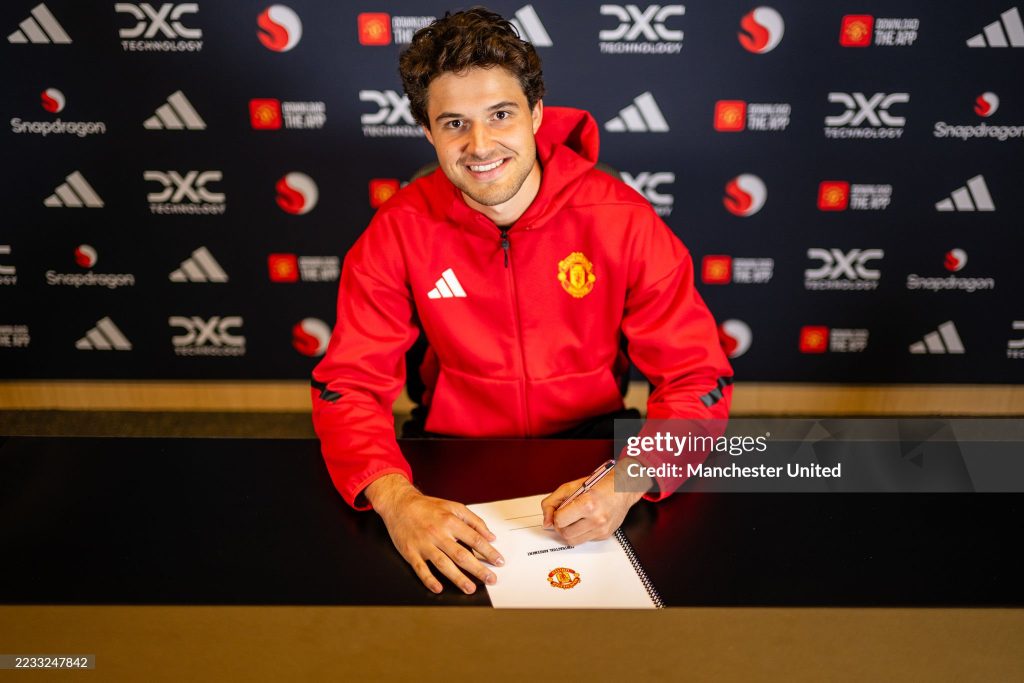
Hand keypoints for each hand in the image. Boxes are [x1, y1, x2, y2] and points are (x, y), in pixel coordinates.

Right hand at [365, 474, 504, 594]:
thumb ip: (474, 520)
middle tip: (491, 579)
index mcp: (450, 521)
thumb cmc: (427, 507)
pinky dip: (429, 580)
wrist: (400, 504)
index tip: (499, 561)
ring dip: (458, 578)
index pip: (475, 539)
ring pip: (443, 564)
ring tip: (470, 588)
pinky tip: (439, 588)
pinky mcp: (410, 552)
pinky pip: (420, 569)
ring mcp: (424, 544)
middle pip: (461, 555)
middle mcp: (438, 534)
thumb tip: (490, 535)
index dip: (489, 552)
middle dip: (478, 569)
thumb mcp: (453, 507)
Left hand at [541, 472, 644, 544]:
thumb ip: (552, 503)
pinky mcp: (605, 535)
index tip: (560, 510)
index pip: (559, 521)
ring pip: (573, 541)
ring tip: (574, 519)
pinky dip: (581, 532)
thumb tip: (546, 522)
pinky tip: (586, 521)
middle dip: (561, 526)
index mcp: (587, 504)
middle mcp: (596, 519)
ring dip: (570, 531)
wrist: (623, 488)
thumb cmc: (599, 485)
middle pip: (565, 534)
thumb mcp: (570, 487)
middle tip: (565, 516)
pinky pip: (585, 540)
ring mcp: (602, 529)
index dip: (556, 516)